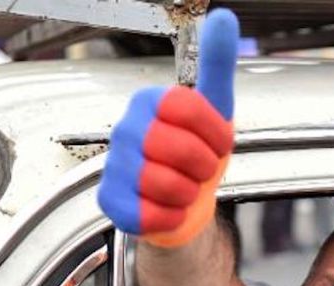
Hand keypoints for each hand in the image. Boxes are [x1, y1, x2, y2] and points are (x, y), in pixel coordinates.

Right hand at [97, 9, 238, 244]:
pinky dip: (170, 217)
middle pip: (177, 147)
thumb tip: (224, 19)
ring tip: (184, 188)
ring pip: (165, 184)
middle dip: (203, 165)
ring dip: (188, 193)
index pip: (187, 107)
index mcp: (150, 102)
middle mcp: (127, 128)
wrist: (186, 205)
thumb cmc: (198, 158)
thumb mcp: (216, 110)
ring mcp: (114, 164)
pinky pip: (149, 214)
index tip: (218, 143)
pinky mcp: (109, 201)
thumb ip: (218, 65)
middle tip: (201, 169)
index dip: (214, 133)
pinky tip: (167, 208)